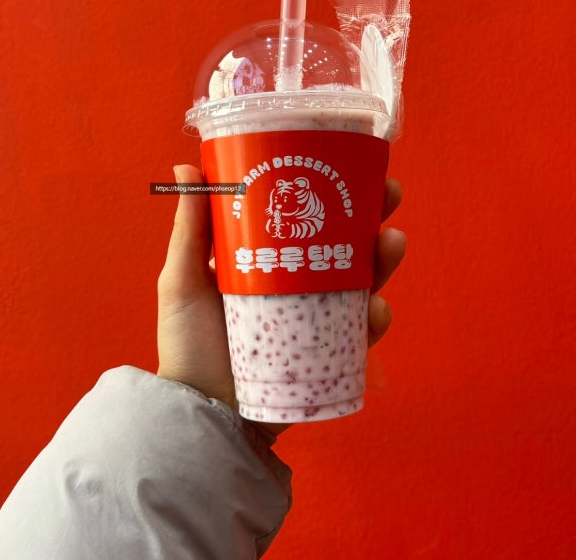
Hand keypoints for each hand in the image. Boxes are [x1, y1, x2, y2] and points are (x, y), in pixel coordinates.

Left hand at [157, 164, 405, 433]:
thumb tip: (186, 166)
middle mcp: (303, 286)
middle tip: (387, 194)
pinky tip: (376, 308)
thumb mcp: (183, 280)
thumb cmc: (188, 344)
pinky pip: (363, 334)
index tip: (352, 164)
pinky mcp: (333, 355)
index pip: (310, 219)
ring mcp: (321, 320)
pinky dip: (376, 320)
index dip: (334, 192)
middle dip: (373, 218)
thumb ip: (189, 230)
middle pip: (348, 245)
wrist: (202, 412)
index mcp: (273, 262)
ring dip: (386, 261)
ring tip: (391, 242)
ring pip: (366, 283)